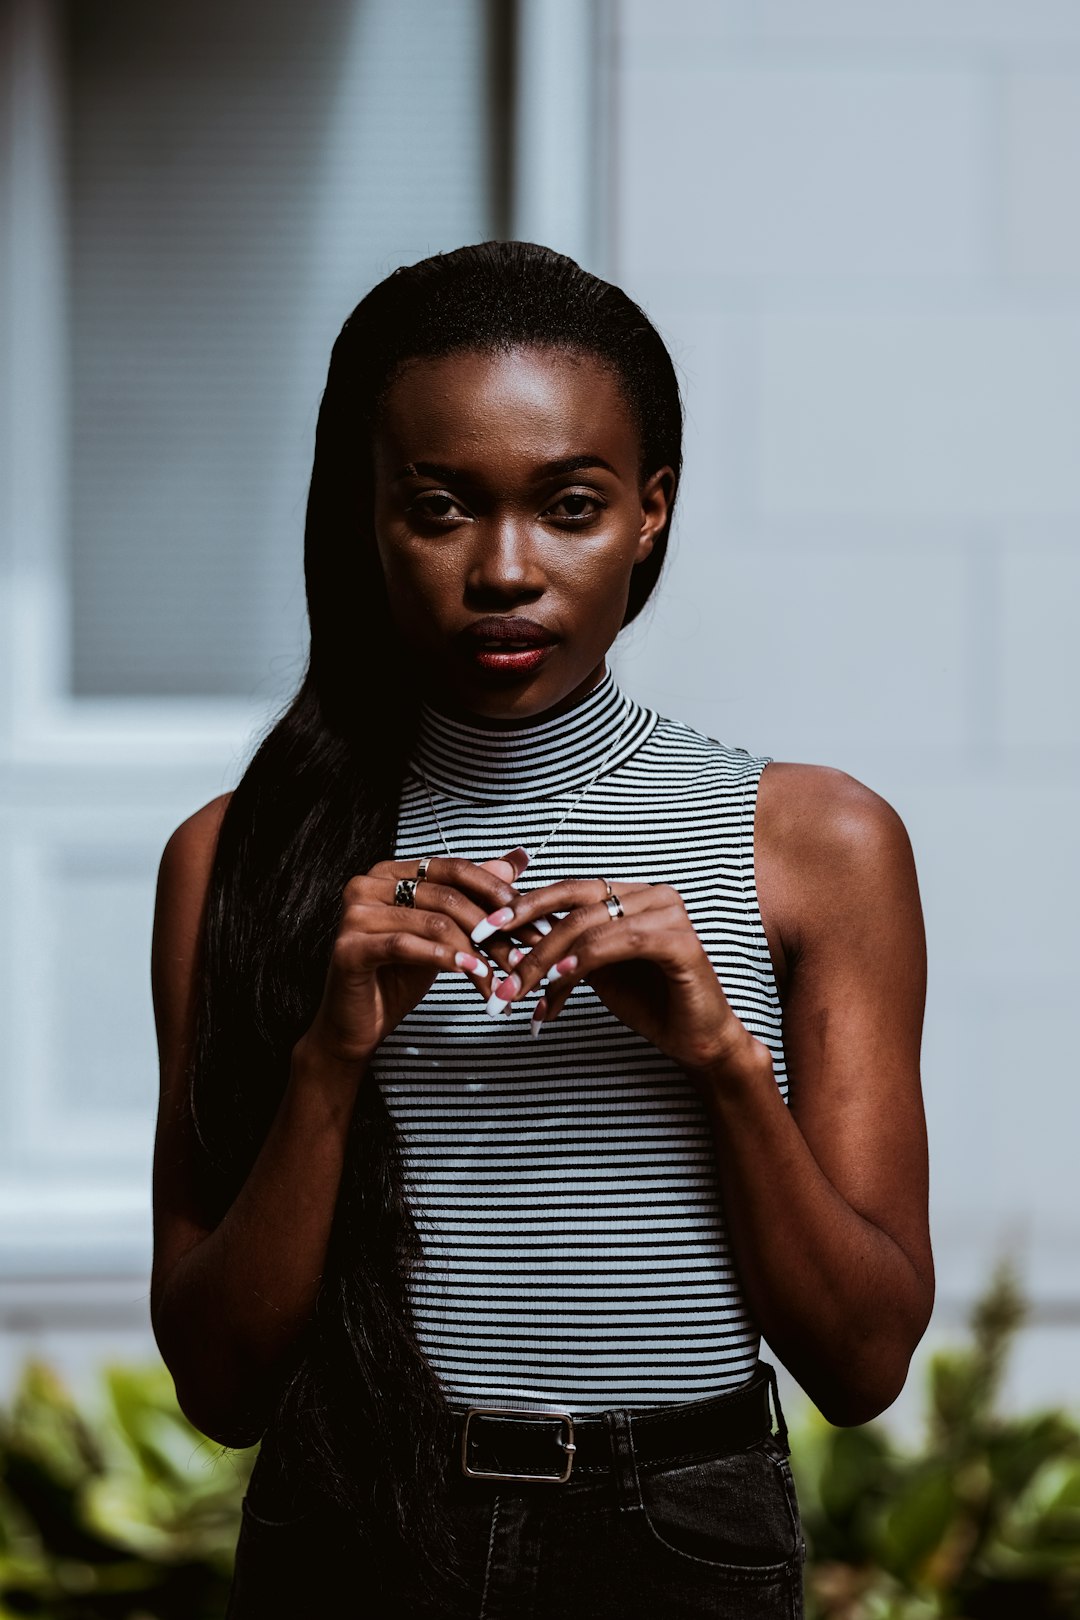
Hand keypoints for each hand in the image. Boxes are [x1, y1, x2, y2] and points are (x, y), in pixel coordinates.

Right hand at [296, 848, 535, 1067]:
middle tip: (525, 956)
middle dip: (494, 928)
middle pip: (447, 897)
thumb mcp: (443, 932)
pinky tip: (474, 974)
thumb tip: (518, 858)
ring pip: (434, 922)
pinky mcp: (349, 947)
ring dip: (477, 952)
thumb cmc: (399, 975)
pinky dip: (446, 960)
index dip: (496, 892)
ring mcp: (355, 914)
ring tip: (504, 975)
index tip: (533, 919)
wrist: (358, 1024)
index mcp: (390, 872)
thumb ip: (474, 895)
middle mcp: (368, 884)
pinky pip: (407, 946)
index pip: (453, 869)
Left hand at [478, 877, 766, 1079]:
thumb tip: (511, 948)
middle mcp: (651, 894)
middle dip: (526, 934)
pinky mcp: (682, 941)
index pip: (567, 890)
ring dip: (547, 957)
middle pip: (574, 905)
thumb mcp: (594, 973)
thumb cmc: (649, 1003)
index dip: (522, 905)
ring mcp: (669, 914)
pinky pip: (622, 941)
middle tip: (491, 962)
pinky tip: (559, 978)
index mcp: (629, 894)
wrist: (696, 1039)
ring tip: (518, 987)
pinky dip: (587, 958)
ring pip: (591, 924)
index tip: (483, 929)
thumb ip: (562, 953)